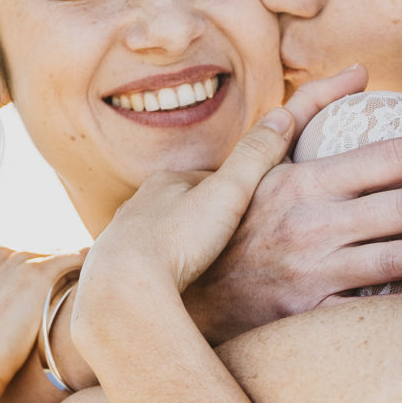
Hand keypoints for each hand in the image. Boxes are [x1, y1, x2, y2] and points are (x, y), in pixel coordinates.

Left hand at [74, 100, 302, 347]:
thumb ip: (255, 157)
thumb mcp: (227, 193)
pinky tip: (179, 284)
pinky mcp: (118, 269)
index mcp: (166, 182)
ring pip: (165, 235)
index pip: (210, 180)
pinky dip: (166, 269)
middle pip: (185, 207)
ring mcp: (125, 237)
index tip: (258, 210)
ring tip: (210, 266)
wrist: (124, 288)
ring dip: (185, 245)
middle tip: (237, 241)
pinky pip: (150, 264)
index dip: (237, 192)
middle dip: (209, 219)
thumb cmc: (177, 239)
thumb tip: (283, 114)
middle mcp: (139, 205)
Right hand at [183, 67, 401, 344]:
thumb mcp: (258, 158)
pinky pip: (383, 305)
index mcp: (303, 179)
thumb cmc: (232, 218)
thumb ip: (307, 107)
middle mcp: (311, 223)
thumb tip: (360, 71)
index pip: (394, 157)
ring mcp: (313, 271)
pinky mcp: (312, 314)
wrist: (187, 289)